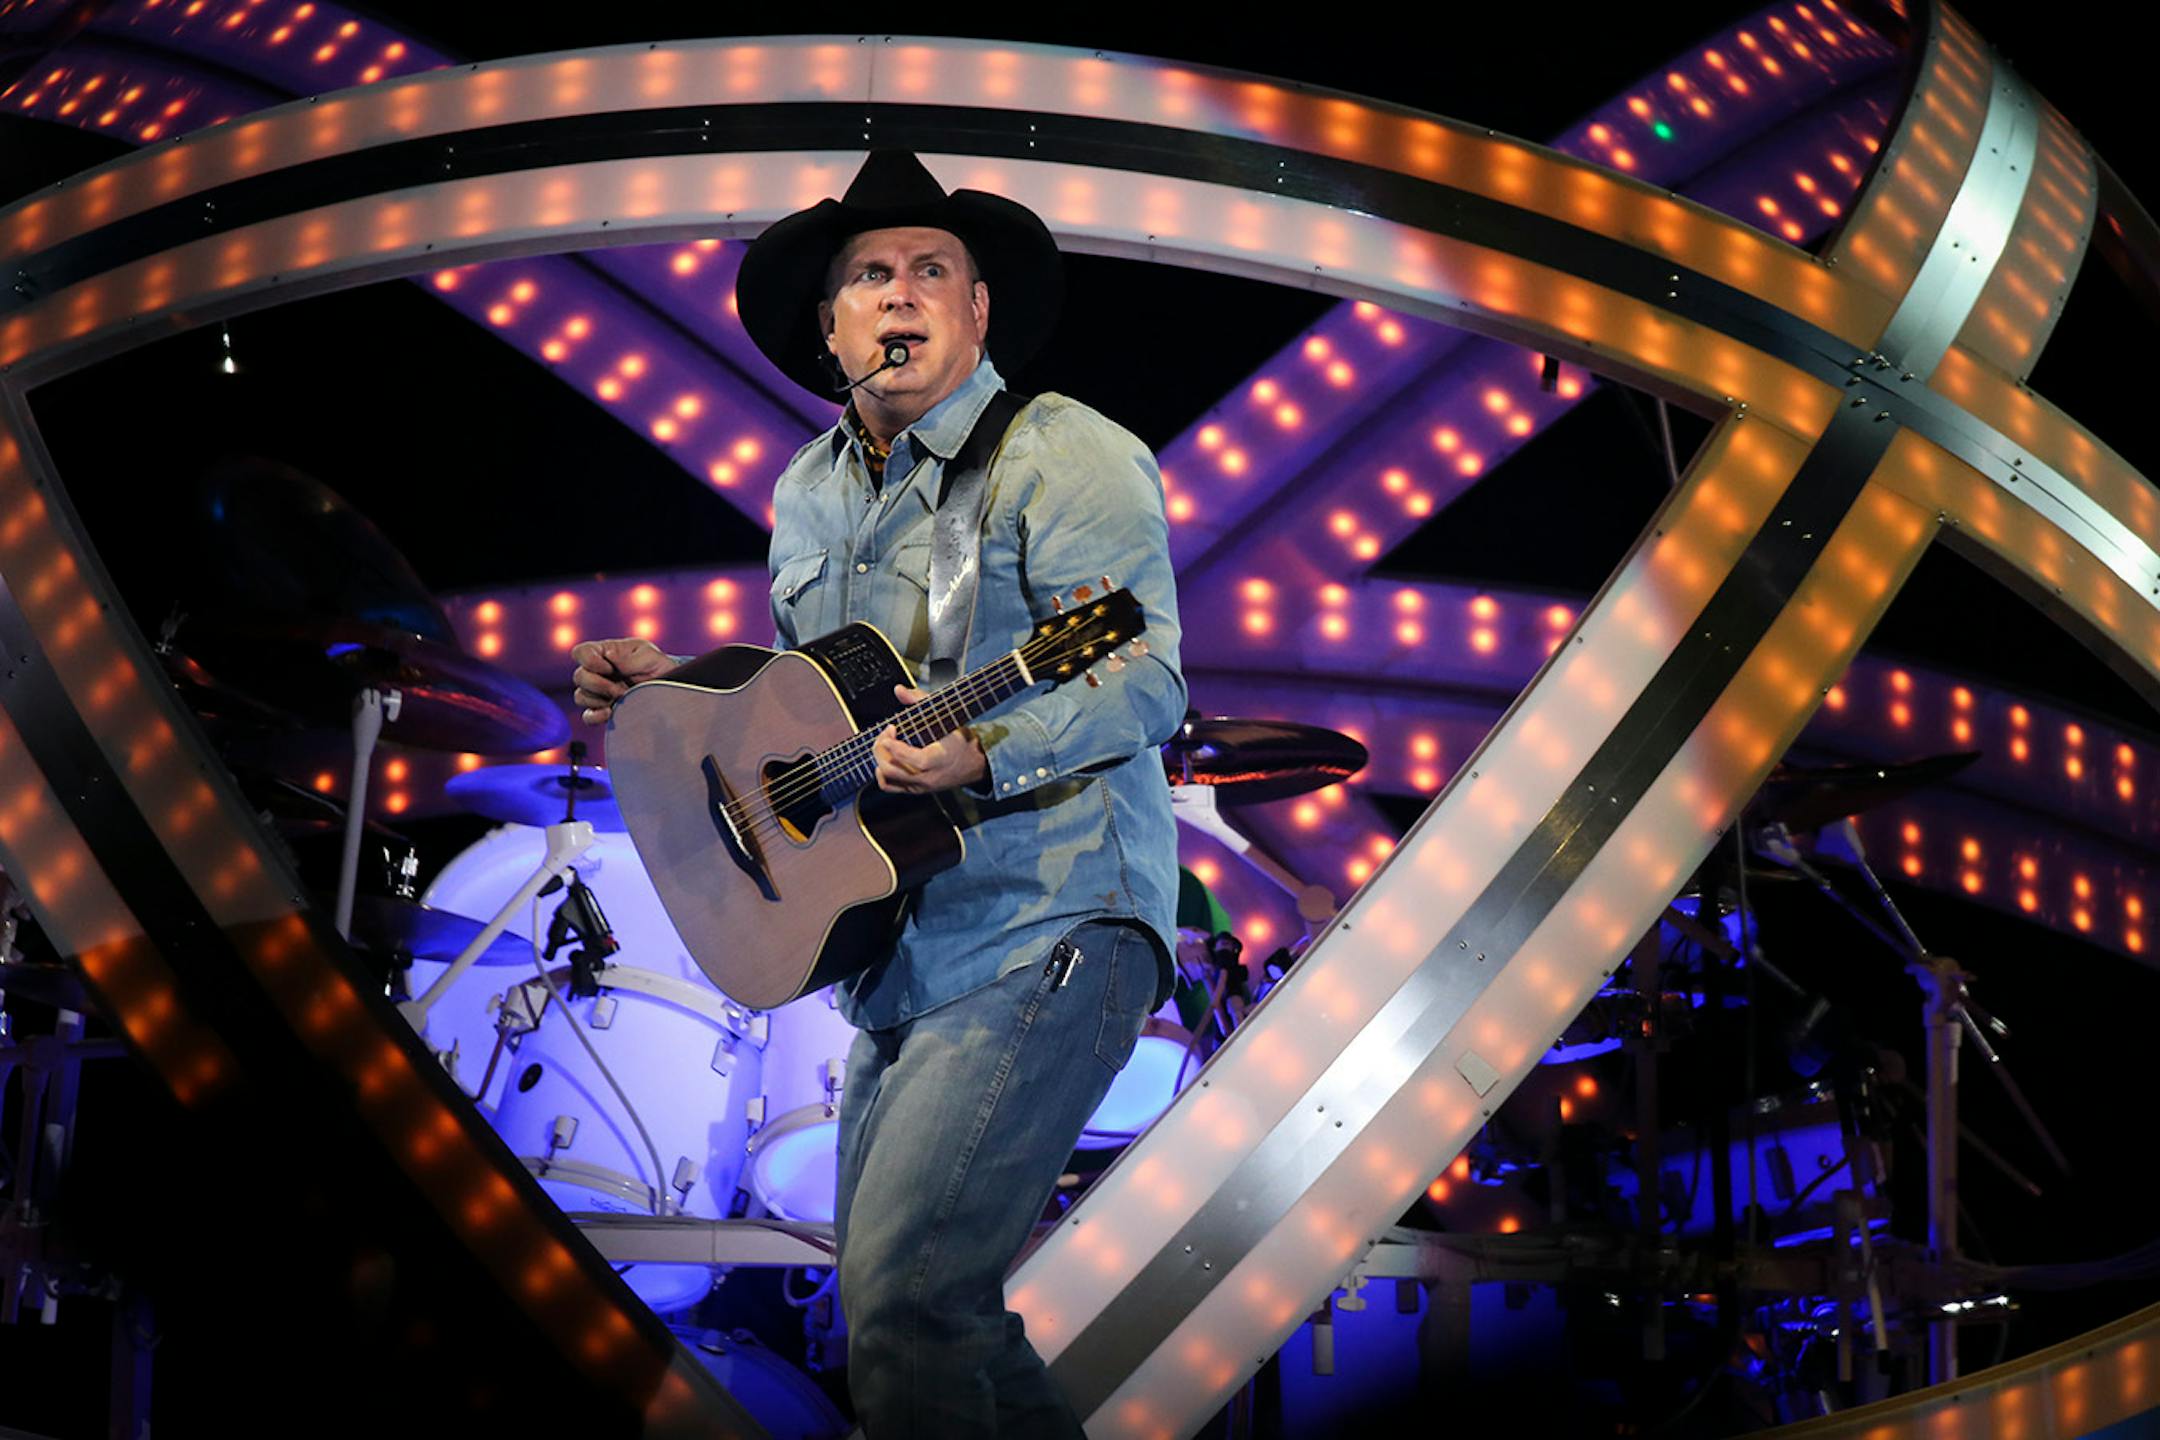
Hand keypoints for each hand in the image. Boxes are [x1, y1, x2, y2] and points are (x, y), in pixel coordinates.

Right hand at [570, 638, 678, 724]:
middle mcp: (597, 672)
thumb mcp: (649, 655)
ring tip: (622, 698)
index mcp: (604, 653)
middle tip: (621, 689)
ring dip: (599, 700)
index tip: (609, 668)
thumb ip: (629, 658)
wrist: (669, 687)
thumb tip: (609, 657)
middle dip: (599, 685)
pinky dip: (595, 716)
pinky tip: (610, 713)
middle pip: (579, 677)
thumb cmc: (657, 665)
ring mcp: (599, 692)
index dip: (589, 661)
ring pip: (581, 697)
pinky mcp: (604, 710)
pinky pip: (588, 716)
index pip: (581, 652)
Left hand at [873, 683, 988, 793]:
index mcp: (935, 760)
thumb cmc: (962, 742)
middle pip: (890, 768)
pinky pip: (890, 786)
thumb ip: (920, 701)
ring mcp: (920, 786)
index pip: (905, 757)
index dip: (890, 743)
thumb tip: (899, 690)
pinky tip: (886, 759)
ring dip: (880, 759)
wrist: (976, 764)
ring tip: (885, 745)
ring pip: (887, 778)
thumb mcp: (946, 717)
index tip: (890, 728)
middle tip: (886, 733)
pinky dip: (882, 773)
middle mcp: (926, 778)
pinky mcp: (916, 790)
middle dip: (881, 748)